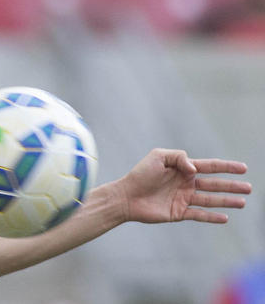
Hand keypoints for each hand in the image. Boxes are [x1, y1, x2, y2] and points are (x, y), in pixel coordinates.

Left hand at [117, 148, 250, 223]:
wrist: (125, 196)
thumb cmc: (140, 174)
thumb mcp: (158, 157)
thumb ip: (179, 157)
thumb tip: (195, 169)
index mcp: (182, 169)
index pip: (209, 166)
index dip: (226, 167)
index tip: (243, 168)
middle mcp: (185, 183)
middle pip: (214, 184)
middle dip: (232, 185)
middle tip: (249, 188)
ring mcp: (183, 199)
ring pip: (210, 200)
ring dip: (226, 201)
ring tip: (243, 202)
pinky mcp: (178, 213)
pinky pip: (199, 215)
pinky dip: (212, 217)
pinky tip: (225, 217)